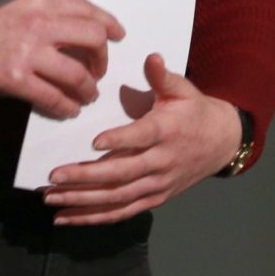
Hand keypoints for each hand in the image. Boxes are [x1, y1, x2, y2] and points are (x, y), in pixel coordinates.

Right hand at [0, 0, 125, 118]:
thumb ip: (33, 7)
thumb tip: (61, 24)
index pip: (86, 8)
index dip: (107, 23)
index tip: (116, 33)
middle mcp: (38, 21)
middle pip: (93, 38)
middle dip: (102, 57)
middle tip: (97, 70)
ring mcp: (27, 51)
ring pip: (79, 73)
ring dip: (88, 88)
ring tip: (86, 96)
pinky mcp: (14, 79)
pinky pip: (54, 98)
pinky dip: (66, 107)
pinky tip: (66, 109)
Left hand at [41, 54, 241, 226]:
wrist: (222, 143)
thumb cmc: (195, 112)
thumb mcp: (183, 90)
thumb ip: (162, 76)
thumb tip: (151, 57)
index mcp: (167, 131)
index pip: (142, 137)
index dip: (120, 140)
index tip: (94, 142)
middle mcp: (161, 162)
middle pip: (122, 174)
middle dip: (86, 177)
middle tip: (54, 177)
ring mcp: (157, 185)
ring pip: (117, 198)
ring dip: (83, 202)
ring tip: (52, 200)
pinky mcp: (154, 199)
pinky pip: (122, 212)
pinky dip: (94, 218)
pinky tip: (68, 218)